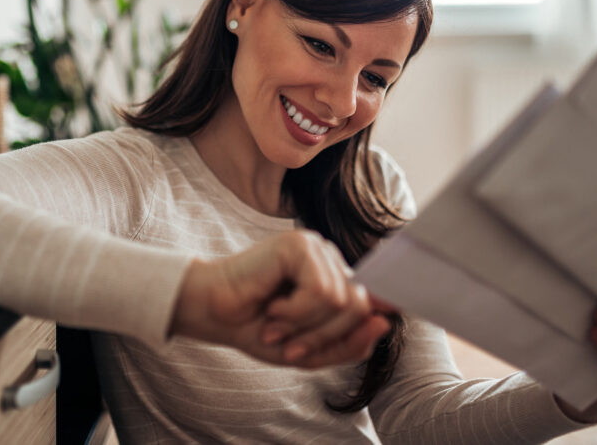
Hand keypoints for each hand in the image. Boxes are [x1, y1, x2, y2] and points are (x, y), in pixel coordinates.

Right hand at [169, 230, 393, 367]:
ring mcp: (315, 249)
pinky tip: (272, 307)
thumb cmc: (255, 328)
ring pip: (340, 301)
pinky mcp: (298, 244)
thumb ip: (350, 344)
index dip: (376, 316)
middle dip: (324, 336)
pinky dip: (295, 311)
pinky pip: (320, 290)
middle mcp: (330, 261)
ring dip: (305, 326)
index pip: (374, 300)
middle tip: (290, 345)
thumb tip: (385, 323)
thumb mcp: (309, 351)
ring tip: (275, 325)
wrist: (212, 314)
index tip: (371, 324)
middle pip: (359, 306)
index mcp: (335, 280)